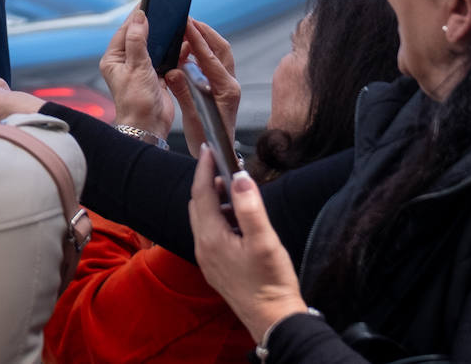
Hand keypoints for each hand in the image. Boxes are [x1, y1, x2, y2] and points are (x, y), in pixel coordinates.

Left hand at [100, 8, 174, 138]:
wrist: (149, 126)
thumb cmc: (136, 102)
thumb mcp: (137, 67)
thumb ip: (137, 41)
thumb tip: (139, 17)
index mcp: (114, 59)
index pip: (125, 30)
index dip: (136, 16)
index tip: (148, 2)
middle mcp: (125, 63)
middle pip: (139, 36)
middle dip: (153, 24)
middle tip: (165, 9)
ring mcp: (140, 69)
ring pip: (153, 46)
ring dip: (165, 38)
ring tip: (177, 24)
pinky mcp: (154, 76)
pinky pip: (164, 58)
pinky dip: (173, 51)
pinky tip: (184, 43)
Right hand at [167, 19, 239, 150]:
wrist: (219, 157)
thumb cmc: (208, 141)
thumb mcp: (193, 118)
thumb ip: (183, 93)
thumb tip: (173, 71)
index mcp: (226, 90)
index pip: (211, 58)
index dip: (198, 39)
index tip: (186, 23)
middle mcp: (230, 84)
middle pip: (221, 49)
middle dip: (205, 32)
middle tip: (187, 20)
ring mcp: (228, 85)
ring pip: (219, 54)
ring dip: (204, 40)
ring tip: (186, 30)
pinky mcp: (222, 88)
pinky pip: (214, 63)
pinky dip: (202, 52)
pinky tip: (187, 51)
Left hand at [189, 145, 306, 341]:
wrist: (272, 321)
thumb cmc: (271, 282)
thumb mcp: (265, 241)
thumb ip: (250, 208)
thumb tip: (240, 178)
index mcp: (210, 237)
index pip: (201, 193)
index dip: (204, 168)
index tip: (208, 148)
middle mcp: (202, 247)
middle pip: (198, 205)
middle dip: (207, 183)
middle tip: (224, 167)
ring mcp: (207, 259)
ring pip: (203, 220)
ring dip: (215, 202)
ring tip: (236, 193)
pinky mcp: (215, 268)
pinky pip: (210, 234)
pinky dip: (219, 219)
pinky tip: (238, 222)